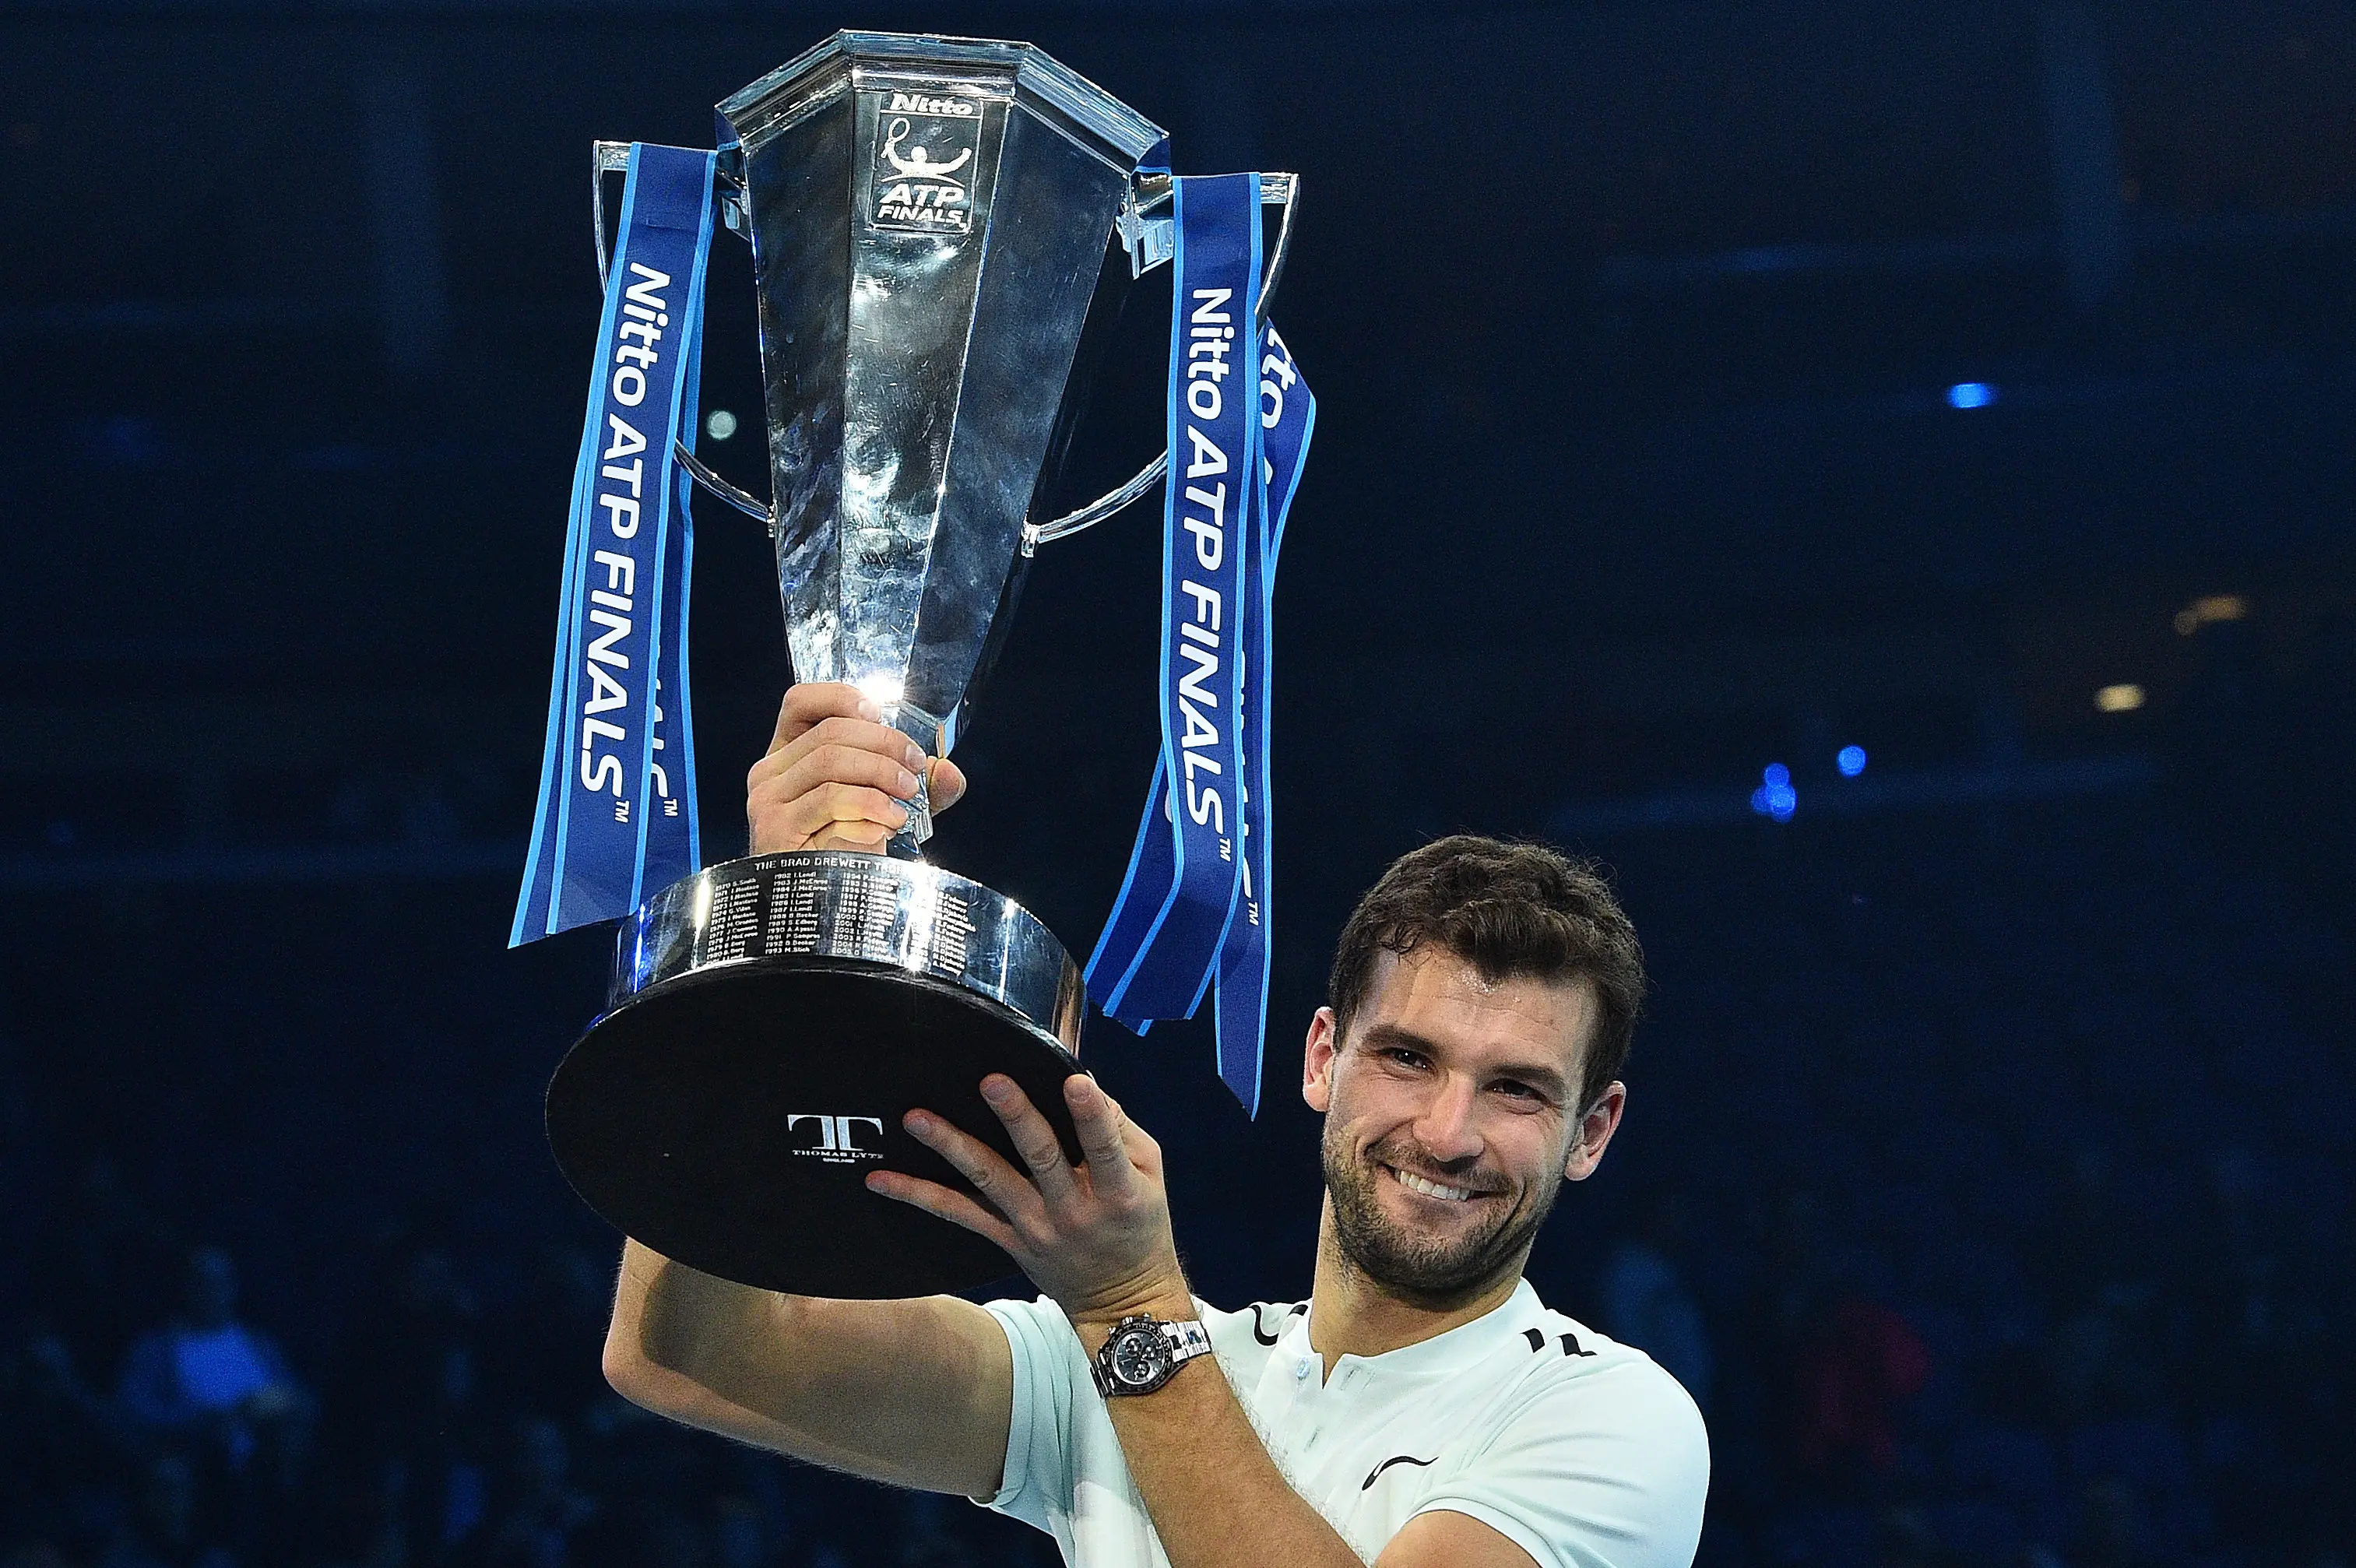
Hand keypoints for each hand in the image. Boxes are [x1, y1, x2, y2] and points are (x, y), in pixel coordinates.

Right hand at [748, 683, 968, 853]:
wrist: (821, 910)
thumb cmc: (847, 851)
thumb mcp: (886, 809)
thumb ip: (918, 788)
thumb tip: (949, 772)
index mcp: (788, 756)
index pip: (800, 703)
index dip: (841, 698)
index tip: (879, 715)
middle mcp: (769, 772)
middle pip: (830, 732)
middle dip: (885, 743)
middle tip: (916, 767)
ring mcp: (768, 800)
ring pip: (831, 760)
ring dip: (881, 772)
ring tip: (908, 795)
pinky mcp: (776, 828)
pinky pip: (831, 798)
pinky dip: (870, 803)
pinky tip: (889, 820)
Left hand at [866, 1074, 1190, 1326]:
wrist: (1123, 1304)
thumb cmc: (1140, 1226)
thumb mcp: (1151, 1175)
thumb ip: (1120, 1130)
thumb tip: (1085, 1083)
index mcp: (1117, 1192)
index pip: (1105, 1149)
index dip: (1092, 1116)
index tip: (1076, 1083)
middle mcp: (1073, 1210)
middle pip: (1042, 1159)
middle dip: (1016, 1119)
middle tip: (991, 1083)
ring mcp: (1035, 1228)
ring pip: (989, 1182)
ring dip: (952, 1147)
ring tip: (917, 1119)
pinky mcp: (1007, 1242)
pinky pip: (959, 1217)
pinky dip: (920, 1197)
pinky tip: (881, 1180)